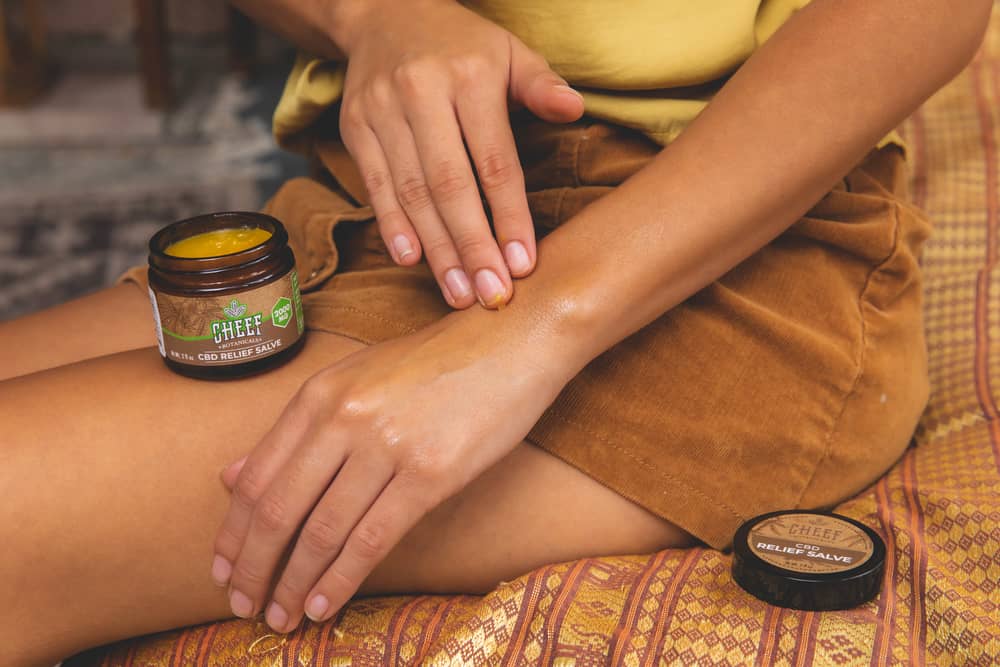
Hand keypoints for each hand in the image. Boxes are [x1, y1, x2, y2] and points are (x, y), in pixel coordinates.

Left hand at [210, 307, 578, 631]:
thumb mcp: (354, 380)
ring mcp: (387, 445)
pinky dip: (341, 579)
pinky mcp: (430, 473)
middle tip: (244, 606)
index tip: (223, 570)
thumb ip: (295, 429)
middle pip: (278, 510)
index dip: (232, 534)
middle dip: (253, 569)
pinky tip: (325, 604)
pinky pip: (372, 538)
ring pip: (321, 531)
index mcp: (319, 394)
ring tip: (282, 617)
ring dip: (294, 583)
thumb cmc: (433, 363)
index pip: (256, 478)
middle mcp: (344, 418)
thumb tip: (230, 475)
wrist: (509, 343)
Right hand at [337, 0, 583, 308]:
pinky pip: (376, 185)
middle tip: (491, 295)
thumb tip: (575, 109)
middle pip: (450, 184)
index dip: (508, 216)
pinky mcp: (355, 126)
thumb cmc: (461, 44)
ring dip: (436, 249)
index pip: (494, 160)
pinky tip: (412, 260)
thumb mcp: (509, 51)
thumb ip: (541, 85)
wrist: (384, 12)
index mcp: (470, 77)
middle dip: (472, 246)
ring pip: (411, 192)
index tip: (522, 265)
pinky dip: (392, 225)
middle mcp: (421, 93)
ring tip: (458, 293)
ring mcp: (381, 111)